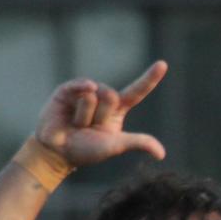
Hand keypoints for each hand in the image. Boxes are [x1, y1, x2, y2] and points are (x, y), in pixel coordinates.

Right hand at [34, 61, 167, 167]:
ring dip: (85, 115)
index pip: (137, 92)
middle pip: (112, 95)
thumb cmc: (87, 150)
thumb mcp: (115, 146)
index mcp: (118, 110)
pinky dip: (80, 89)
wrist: (57, 151)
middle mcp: (103, 97)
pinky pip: (81, 84)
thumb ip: (138, 143)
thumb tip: (162, 154)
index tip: (163, 64)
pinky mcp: (68, 89)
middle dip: (100, 115)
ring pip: (94, 94)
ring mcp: (85, 91)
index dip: (149, 78)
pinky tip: (75, 97)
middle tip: (89, 127)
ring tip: (76, 123)